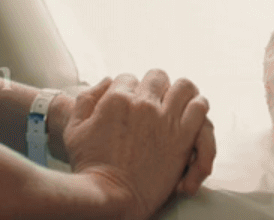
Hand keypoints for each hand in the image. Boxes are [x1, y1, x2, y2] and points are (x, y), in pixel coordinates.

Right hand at [61, 70, 212, 218]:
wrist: (111, 195)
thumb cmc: (91, 166)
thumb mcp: (74, 130)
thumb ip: (86, 100)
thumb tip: (105, 81)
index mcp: (117, 99)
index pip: (128, 78)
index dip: (129, 90)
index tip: (130, 104)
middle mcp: (143, 103)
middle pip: (156, 78)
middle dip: (154, 88)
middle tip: (153, 102)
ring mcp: (165, 118)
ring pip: (183, 87)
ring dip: (179, 93)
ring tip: (176, 103)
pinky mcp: (183, 136)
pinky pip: (200, 107)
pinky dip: (198, 107)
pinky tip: (192, 113)